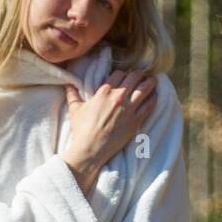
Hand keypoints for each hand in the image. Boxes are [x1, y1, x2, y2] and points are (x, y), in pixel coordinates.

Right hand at [62, 69, 156, 191]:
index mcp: (104, 91)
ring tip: (153, 81)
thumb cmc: (82, 130)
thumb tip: (67, 84)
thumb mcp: (75, 109)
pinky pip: (150, 105)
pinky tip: (154, 96)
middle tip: (142, 75)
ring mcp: (129, 108)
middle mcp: (119, 96)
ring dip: (150, 82)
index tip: (126, 75)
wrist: (91, 149)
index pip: (119, 73)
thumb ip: (72, 94)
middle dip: (139, 74)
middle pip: (135, 76)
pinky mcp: (136, 120)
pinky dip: (153, 98)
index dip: (123, 73)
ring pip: (146, 87)